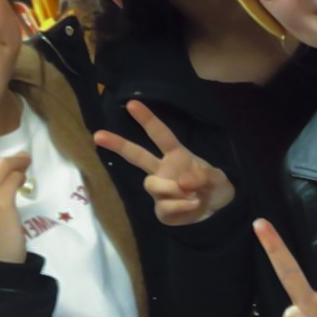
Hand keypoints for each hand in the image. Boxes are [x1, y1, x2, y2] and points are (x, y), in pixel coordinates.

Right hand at [95, 100, 234, 226]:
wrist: (218, 213)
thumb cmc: (215, 187)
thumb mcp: (218, 179)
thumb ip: (204, 176)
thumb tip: (181, 181)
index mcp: (177, 155)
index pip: (160, 134)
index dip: (147, 119)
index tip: (131, 103)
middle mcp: (163, 169)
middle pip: (136, 155)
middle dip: (117, 144)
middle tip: (98, 134)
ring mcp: (159, 189)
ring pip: (151, 184)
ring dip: (172, 189)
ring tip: (193, 195)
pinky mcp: (160, 209)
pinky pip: (163, 206)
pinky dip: (181, 207)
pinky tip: (193, 205)